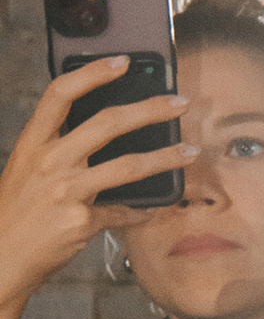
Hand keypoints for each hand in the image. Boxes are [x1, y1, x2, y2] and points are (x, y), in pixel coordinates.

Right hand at [0, 61, 198, 318]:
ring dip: (166, 157)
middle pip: (107, 123)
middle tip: (178, 103)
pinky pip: (124, 212)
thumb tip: (104, 130)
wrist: (0, 257)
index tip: (122, 61)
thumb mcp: (27, 167)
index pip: (61, 93)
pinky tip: (155, 209)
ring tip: (190, 151)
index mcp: (33, 142)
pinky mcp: (81, 222)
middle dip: (150, 109)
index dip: (93, 73)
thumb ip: (58, 147)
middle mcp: (50, 161)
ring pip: (128, 166)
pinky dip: (142, 212)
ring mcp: (66, 191)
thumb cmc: (16, 211)